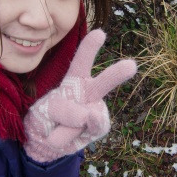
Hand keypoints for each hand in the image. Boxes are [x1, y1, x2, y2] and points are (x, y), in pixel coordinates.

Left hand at [23, 30, 136, 162]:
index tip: (100, 34)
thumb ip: (64, 111)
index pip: (81, 62)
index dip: (89, 48)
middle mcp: (89, 93)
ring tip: (53, 131)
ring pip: (90, 116)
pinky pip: (89, 130)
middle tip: (131, 66)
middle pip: (104, 83)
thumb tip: (89, 116)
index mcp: (74, 80)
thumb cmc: (46, 118)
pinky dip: (72, 134)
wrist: (46, 142)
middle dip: (117, 74)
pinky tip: (64, 136)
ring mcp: (96, 111)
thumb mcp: (45, 111)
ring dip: (70, 122)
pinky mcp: (98, 127)